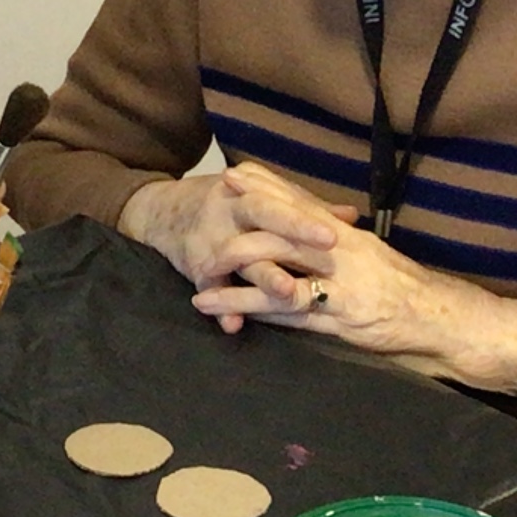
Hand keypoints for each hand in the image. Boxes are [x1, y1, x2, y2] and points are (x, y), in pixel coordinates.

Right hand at [120, 162, 344, 302]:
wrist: (166, 214)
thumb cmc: (228, 208)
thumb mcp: (263, 201)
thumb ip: (306, 209)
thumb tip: (351, 217)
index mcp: (251, 191)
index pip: (285, 199)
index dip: (311, 215)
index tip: (338, 230)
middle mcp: (230, 208)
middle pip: (264, 215)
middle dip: (295, 230)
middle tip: (328, 245)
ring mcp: (211, 238)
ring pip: (239, 256)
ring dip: (263, 275)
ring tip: (288, 291)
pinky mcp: (196, 267)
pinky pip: (210, 287)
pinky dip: (221, 305)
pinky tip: (234, 324)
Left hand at [128, 164, 516, 391]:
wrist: (439, 317)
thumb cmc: (406, 290)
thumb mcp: (374, 257)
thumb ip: (344, 244)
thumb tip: (323, 229)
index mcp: (347, 235)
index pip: (300, 203)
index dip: (266, 187)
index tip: (237, 174)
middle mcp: (338, 253)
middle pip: (279, 229)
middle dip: (239, 221)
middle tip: (206, 215)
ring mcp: (335, 284)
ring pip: (273, 269)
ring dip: (231, 272)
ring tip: (198, 276)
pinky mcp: (333, 317)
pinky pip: (282, 311)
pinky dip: (247, 308)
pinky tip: (221, 310)